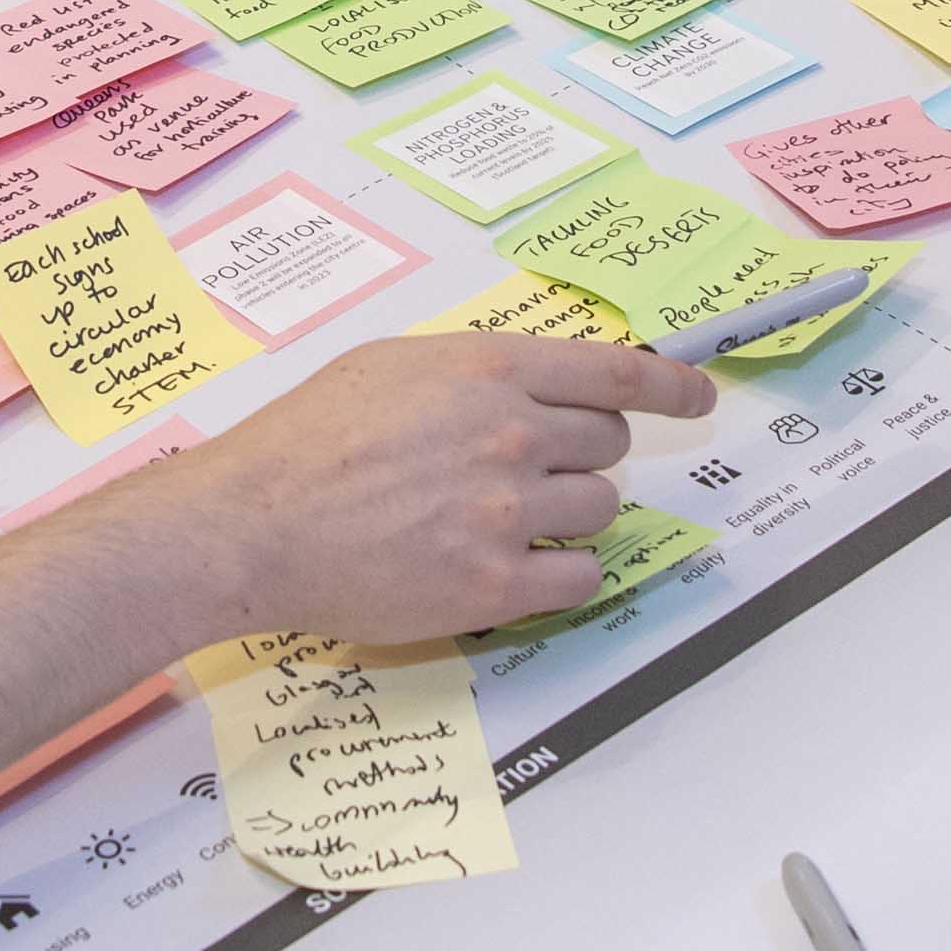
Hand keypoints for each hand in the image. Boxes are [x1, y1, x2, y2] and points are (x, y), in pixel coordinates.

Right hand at [175, 331, 718, 639]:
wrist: (252, 523)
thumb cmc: (308, 438)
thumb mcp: (392, 365)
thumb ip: (476, 371)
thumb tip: (542, 384)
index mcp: (489, 370)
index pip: (616, 371)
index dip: (670, 385)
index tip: (698, 397)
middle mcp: (510, 434)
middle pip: (609, 443)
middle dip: (580, 455)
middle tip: (522, 469)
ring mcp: (507, 511)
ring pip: (598, 511)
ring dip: (566, 514)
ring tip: (496, 520)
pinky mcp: (495, 585)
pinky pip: (579, 577)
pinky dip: (559, 574)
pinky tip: (512, 567)